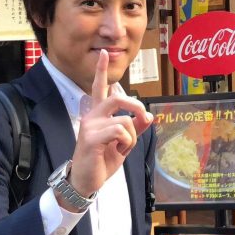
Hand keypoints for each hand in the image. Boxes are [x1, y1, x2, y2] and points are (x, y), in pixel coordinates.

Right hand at [67, 49, 154, 196]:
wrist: (86, 181)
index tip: (104, 53)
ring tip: (123, 147)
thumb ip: (135, 128)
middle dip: (136, 106)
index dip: (101, 70)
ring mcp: (90, 126)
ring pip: (124, 119)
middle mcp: (92, 116)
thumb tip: (148, 116)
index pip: (99, 88)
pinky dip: (126, 142)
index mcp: (98, 115)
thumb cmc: (102, 160)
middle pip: (118, 98)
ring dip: (131, 136)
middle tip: (142, 117)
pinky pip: (120, 131)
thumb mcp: (123, 143)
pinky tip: (118, 150)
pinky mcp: (91, 138)